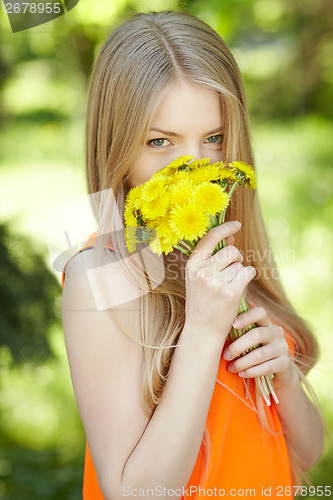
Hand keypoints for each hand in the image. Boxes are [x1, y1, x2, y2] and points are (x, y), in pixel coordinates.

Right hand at [184, 221, 255, 345]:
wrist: (203, 330)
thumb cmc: (203, 301)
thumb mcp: (201, 277)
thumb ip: (213, 256)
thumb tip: (230, 236)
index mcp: (192, 265)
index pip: (210, 238)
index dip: (225, 228)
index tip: (237, 224)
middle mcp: (201, 272)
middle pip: (231, 251)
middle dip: (236, 259)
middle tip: (230, 272)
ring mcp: (215, 283)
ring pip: (240, 264)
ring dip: (240, 272)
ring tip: (229, 286)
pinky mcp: (230, 293)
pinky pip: (247, 273)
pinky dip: (248, 277)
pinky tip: (240, 287)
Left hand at [222, 306, 297, 386]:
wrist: (278, 370)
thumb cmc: (255, 350)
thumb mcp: (248, 339)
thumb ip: (238, 332)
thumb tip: (214, 329)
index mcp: (266, 322)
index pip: (260, 312)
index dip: (246, 317)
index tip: (232, 324)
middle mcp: (276, 332)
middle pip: (257, 335)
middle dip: (238, 346)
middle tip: (225, 356)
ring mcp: (282, 347)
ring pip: (260, 354)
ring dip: (242, 362)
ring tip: (231, 368)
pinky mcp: (285, 363)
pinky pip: (266, 367)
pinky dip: (251, 372)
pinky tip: (241, 374)